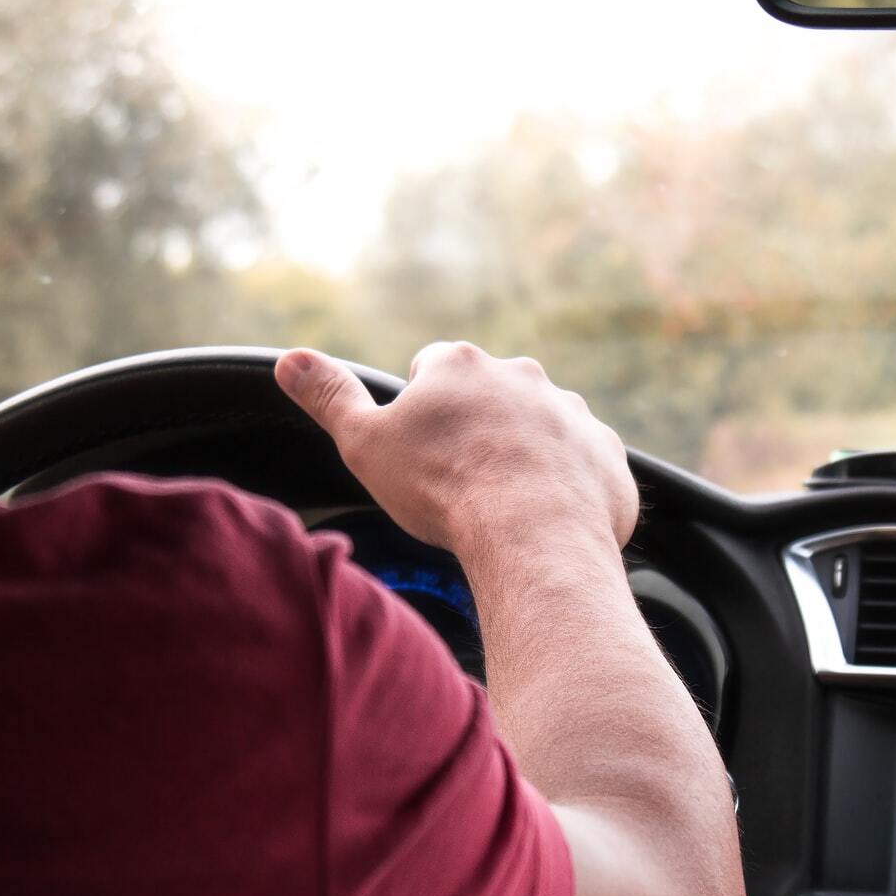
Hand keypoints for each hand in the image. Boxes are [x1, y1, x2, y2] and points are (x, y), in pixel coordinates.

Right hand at [275, 343, 637, 558]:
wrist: (532, 535)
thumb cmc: (442, 490)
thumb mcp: (365, 444)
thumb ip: (329, 397)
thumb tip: (289, 360)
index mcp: (461, 366)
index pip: (430, 367)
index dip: (420, 409)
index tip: (420, 449)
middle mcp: (522, 376)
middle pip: (489, 395)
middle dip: (476, 429)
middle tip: (460, 482)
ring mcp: (570, 413)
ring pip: (539, 428)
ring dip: (523, 456)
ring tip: (504, 506)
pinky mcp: (606, 454)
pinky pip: (582, 465)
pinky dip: (567, 487)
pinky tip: (545, 520)